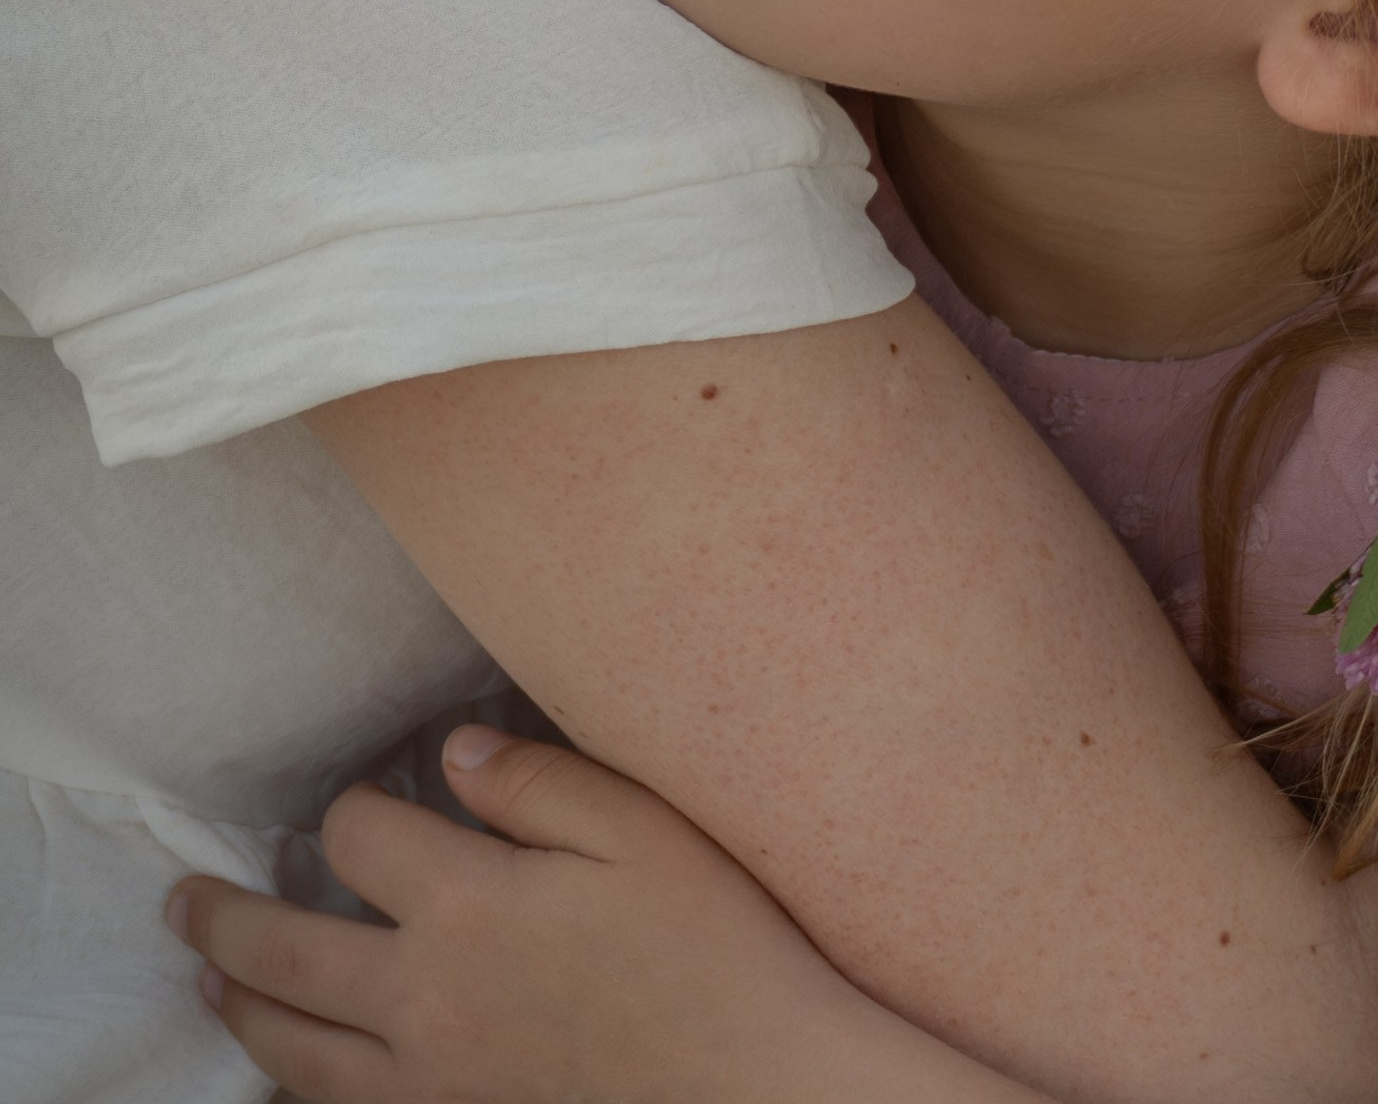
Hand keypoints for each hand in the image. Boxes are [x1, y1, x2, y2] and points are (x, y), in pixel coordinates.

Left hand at [166, 727, 1041, 1103]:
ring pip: (291, 1050)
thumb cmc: (716, 944)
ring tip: (210, 980)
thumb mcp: (643, 829)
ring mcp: (430, 1078)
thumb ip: (539, 782)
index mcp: (471, 903)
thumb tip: (452, 750)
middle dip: (224, 918)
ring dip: (239, 1007)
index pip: (360, 838)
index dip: (353, 807)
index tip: (370, 795)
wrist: (755, 1084)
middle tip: (180, 899)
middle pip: (285, 953)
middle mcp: (424, 996)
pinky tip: (298, 1069)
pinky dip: (297, 1086)